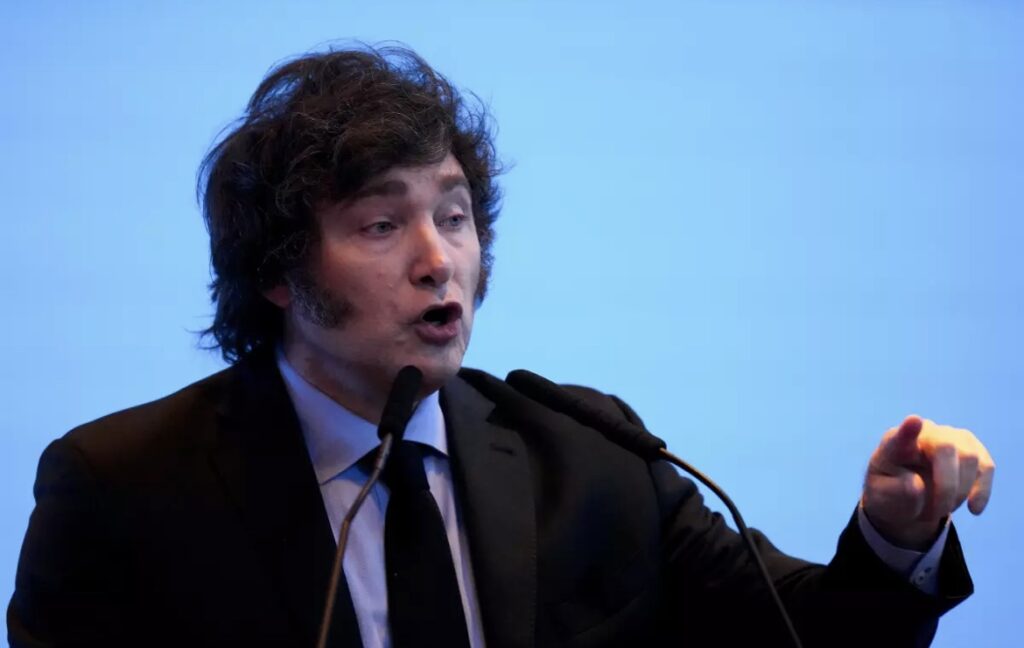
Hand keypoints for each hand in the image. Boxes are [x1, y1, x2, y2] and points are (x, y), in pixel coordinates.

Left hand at [861, 415, 994, 549]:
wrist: (908, 497)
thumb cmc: (891, 493)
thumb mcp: (882, 498)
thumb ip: (895, 492)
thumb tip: (917, 484)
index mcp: (894, 444)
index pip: (901, 435)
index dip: (908, 429)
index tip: (913, 421)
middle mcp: (924, 432)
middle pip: (946, 448)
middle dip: (947, 487)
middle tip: (933, 515)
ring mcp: (951, 437)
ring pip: (970, 458)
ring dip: (960, 492)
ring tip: (941, 509)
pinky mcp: (972, 449)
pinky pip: (986, 467)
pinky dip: (982, 491)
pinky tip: (973, 509)